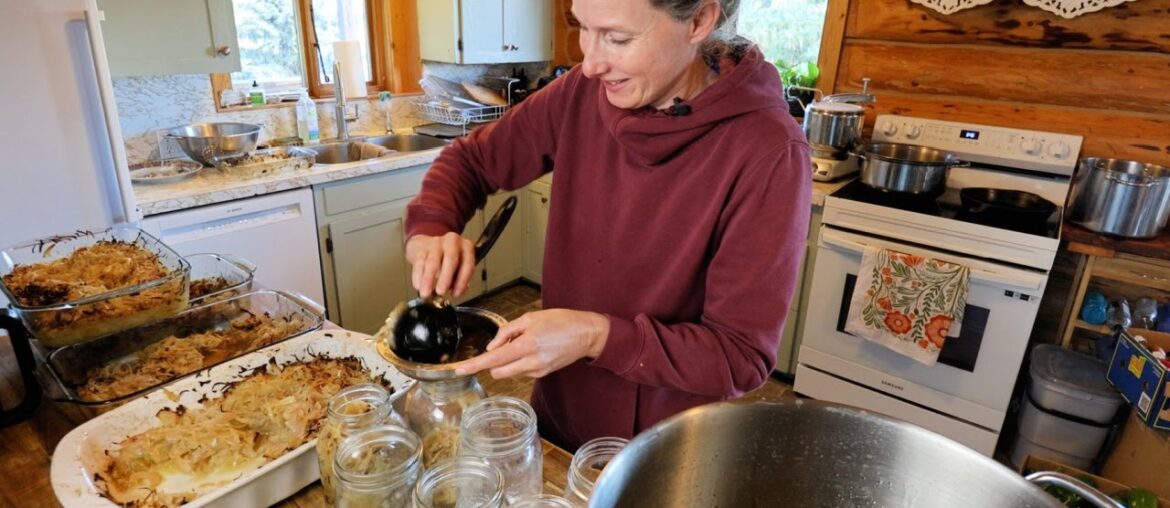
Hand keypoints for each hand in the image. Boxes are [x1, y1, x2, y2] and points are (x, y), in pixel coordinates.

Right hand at [404, 233, 474, 297]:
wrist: (427, 245)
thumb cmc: (446, 260)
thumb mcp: (458, 268)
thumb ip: (459, 280)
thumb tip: (456, 291)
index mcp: (466, 248)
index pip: (467, 264)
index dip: (462, 281)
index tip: (455, 294)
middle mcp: (453, 242)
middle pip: (450, 259)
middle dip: (445, 277)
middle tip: (440, 291)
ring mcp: (436, 243)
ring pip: (432, 261)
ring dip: (429, 279)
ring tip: (426, 292)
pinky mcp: (422, 247)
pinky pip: (419, 261)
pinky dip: (418, 275)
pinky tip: (418, 285)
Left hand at [454, 309, 609, 378]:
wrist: (587, 334)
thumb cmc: (560, 321)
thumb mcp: (530, 318)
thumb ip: (507, 332)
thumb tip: (491, 347)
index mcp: (527, 344)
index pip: (494, 359)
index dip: (474, 365)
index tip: (458, 370)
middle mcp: (532, 362)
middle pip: (497, 371)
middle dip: (493, 361)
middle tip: (507, 343)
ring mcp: (538, 371)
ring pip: (509, 372)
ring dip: (508, 361)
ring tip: (525, 343)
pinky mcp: (543, 375)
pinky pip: (521, 371)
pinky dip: (520, 362)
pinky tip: (534, 349)